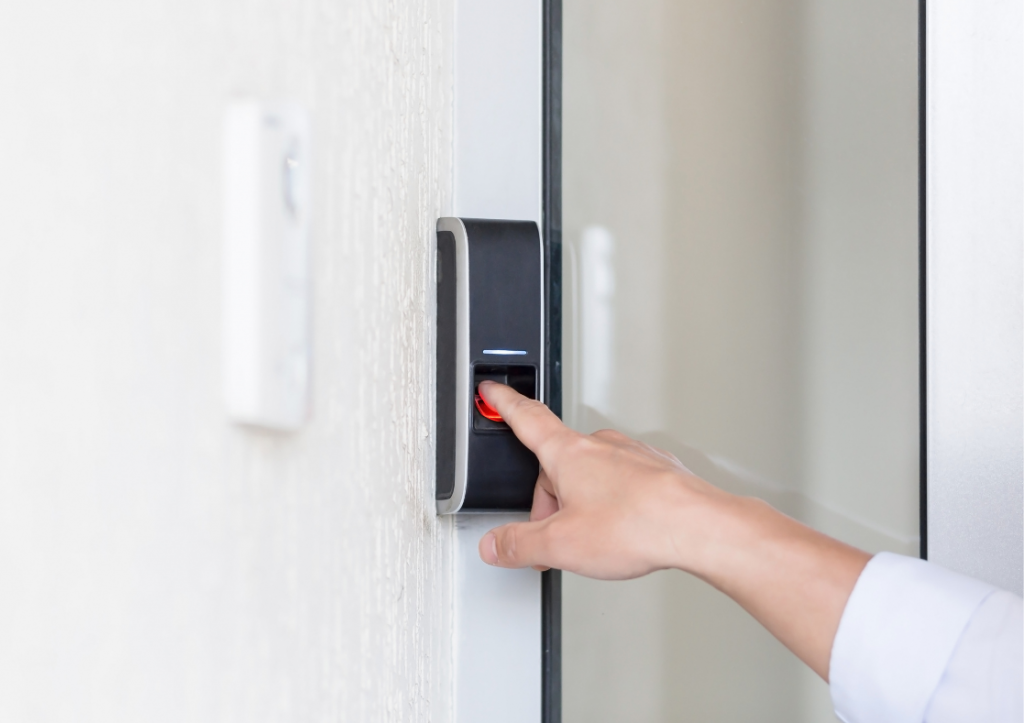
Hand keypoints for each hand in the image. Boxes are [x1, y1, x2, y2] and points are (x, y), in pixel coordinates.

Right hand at [474, 380, 870, 680]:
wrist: (698, 527)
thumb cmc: (637, 525)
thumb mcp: (561, 545)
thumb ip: (519, 544)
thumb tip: (496, 544)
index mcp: (568, 454)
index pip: (526, 419)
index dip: (504, 404)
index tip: (493, 391)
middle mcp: (601, 446)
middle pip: (558, 465)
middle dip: (549, 500)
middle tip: (553, 538)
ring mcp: (631, 456)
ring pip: (591, 476)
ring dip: (581, 503)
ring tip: (593, 539)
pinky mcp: (657, 471)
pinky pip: (622, 484)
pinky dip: (613, 504)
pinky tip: (623, 531)